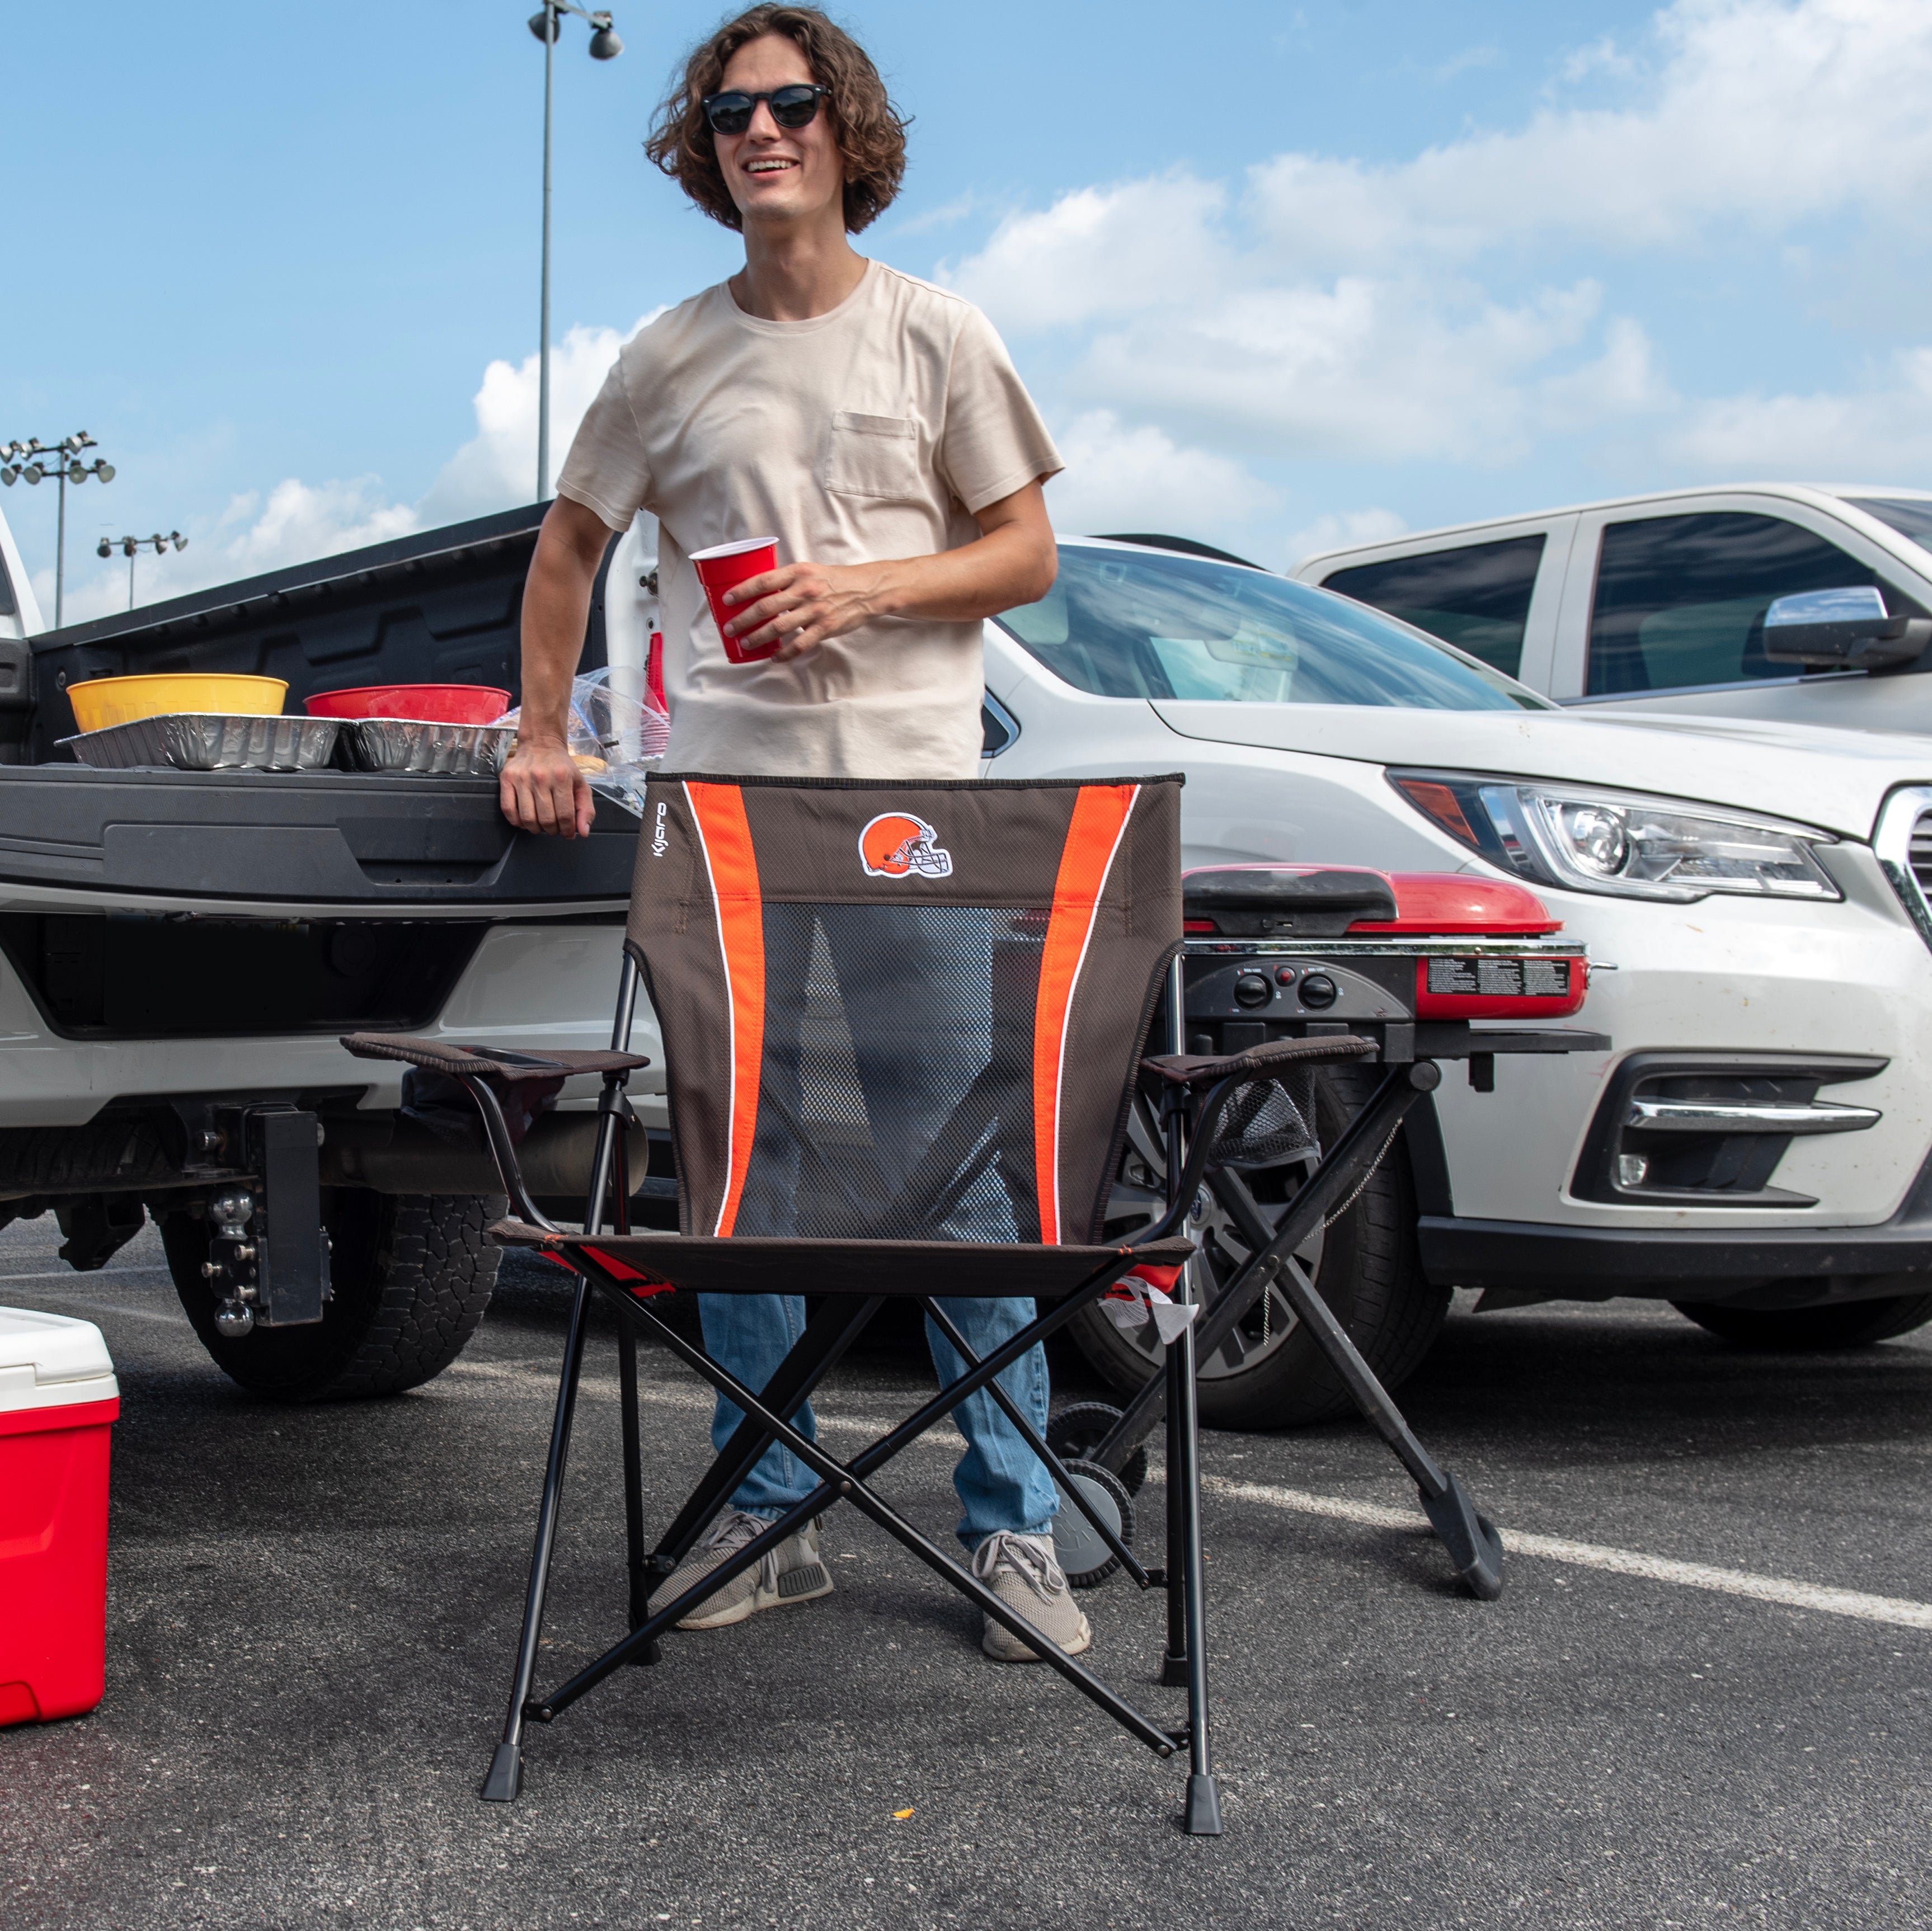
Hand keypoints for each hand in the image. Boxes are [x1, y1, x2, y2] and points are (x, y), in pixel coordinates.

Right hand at [499, 735, 593, 838]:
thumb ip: (586, 809)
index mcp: (562, 777)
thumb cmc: (562, 767)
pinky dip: (516, 821)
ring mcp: (521, 778)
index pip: (565, 815)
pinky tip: (524, 820)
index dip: (567, 830)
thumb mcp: (581, 784)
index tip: (568, 833)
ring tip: (541, 825)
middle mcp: (541, 777)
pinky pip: (508, 809)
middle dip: (552, 830)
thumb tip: (583, 833)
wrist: (541, 744)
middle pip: (546, 819)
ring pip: (527, 818)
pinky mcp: (506, 779)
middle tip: (554, 828)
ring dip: (535, 829)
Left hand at [722, 559, 889, 660]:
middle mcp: (804, 591)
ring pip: (779, 628)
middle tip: (729, 629)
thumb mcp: (809, 570)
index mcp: (798, 572)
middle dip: (743, 619)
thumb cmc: (834, 580)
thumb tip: (760, 593)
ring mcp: (815, 611)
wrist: (866, 589)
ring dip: (758, 638)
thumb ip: (786, 580)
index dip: (742, 591)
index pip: (763, 581)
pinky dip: (785, 653)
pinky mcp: (825, 628)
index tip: (727, 600)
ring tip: (746, 644)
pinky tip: (774, 657)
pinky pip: (800, 644)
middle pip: (766, 607)